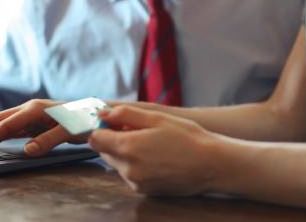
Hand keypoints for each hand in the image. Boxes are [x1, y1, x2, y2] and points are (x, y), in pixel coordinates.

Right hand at [0, 99, 81, 157]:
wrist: (96, 112)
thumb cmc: (85, 120)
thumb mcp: (70, 131)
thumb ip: (49, 140)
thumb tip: (26, 151)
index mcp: (34, 109)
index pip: (5, 125)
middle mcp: (29, 109)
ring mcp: (30, 114)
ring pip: (1, 122)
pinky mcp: (33, 120)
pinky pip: (10, 127)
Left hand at [89, 105, 221, 195]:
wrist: (211, 165)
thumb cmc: (187, 137)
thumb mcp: (156, 118)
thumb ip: (125, 114)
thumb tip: (103, 114)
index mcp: (128, 148)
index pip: (95, 139)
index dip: (102, 127)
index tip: (114, 121)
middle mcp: (128, 169)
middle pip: (105, 152)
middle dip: (114, 139)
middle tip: (137, 129)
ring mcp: (136, 182)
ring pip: (117, 163)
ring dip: (125, 152)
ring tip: (151, 143)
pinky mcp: (144, 191)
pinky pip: (130, 174)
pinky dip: (136, 164)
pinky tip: (156, 156)